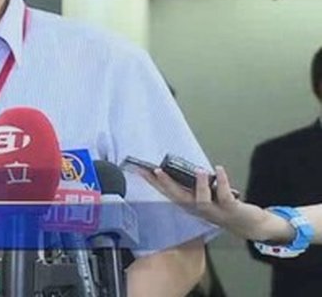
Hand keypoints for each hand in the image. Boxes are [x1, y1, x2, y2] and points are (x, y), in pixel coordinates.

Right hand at [145, 165, 278, 241]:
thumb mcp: (206, 197)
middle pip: (179, 198)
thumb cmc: (225, 207)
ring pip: (202, 201)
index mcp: (191, 205)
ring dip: (198, 186)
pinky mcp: (231, 209)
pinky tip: (219, 169)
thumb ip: (195, 185)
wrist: (250, 226)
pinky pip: (225, 197)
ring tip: (196, 170)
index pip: (169, 192)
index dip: (154, 182)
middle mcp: (200, 210)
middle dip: (166, 185)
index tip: (141, 171)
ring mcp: (215, 211)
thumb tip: (182, 166)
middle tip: (155, 171)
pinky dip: (222, 182)